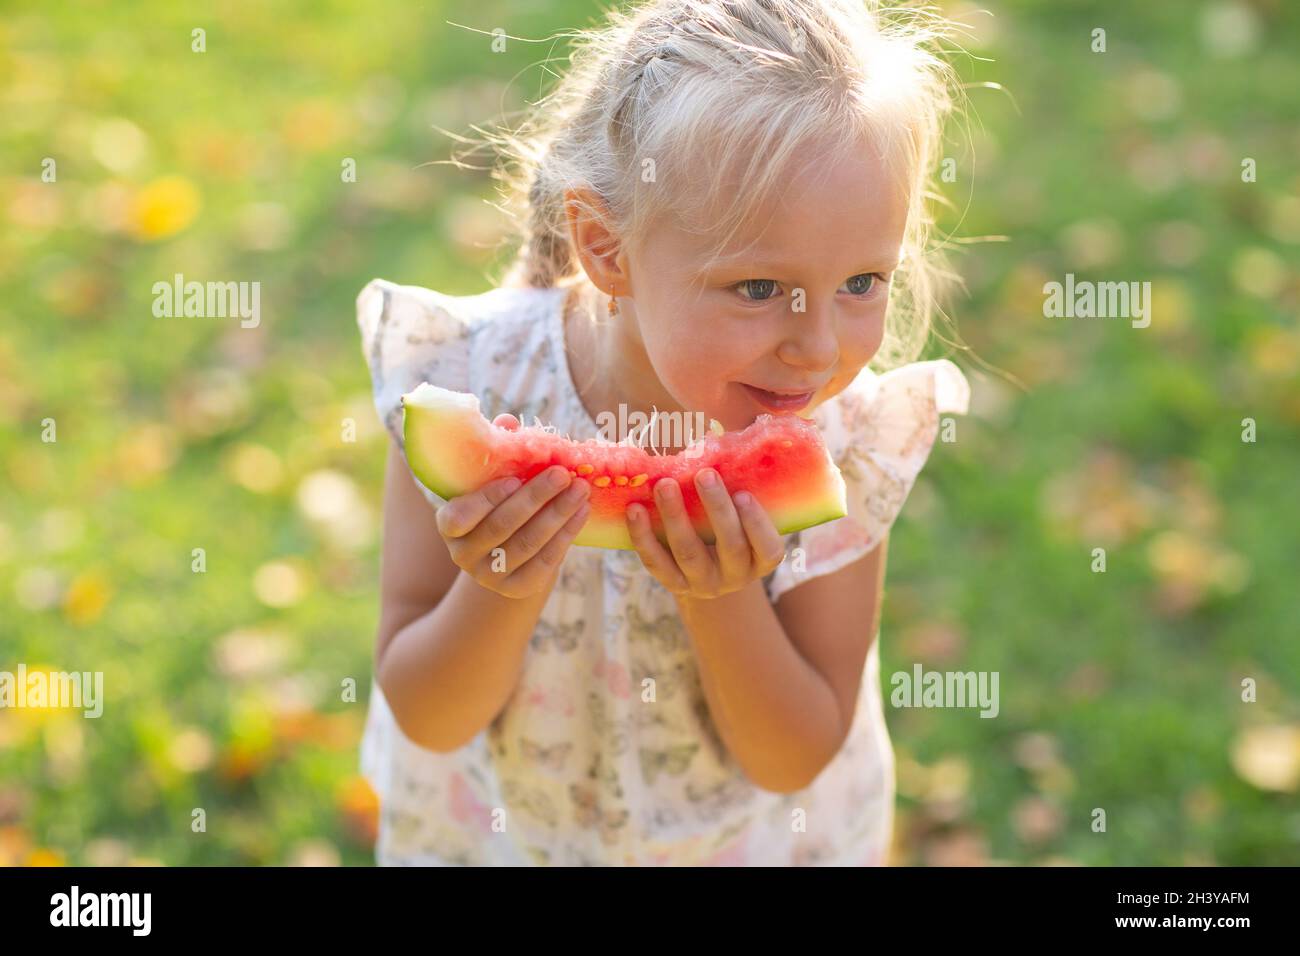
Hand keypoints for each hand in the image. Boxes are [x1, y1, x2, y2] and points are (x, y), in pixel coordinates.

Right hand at [435, 441, 590, 598]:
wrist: (508, 553)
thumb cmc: (499, 503)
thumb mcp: (492, 479)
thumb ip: (497, 451)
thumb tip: (508, 422)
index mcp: (449, 524)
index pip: (458, 517)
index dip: (486, 499)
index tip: (515, 478)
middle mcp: (463, 555)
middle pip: (501, 527)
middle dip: (535, 498)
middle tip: (563, 474)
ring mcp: (489, 576)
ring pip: (528, 544)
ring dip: (558, 514)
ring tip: (581, 489)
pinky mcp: (518, 587)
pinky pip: (545, 561)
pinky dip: (567, 534)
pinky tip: (583, 512)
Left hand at [625, 469, 785, 599]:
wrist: (709, 575)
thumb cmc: (731, 531)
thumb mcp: (743, 519)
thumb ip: (739, 493)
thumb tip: (723, 447)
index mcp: (760, 560)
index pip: (767, 548)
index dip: (757, 524)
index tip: (744, 494)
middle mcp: (736, 576)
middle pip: (729, 546)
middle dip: (716, 508)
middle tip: (704, 474)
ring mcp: (704, 584)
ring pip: (688, 552)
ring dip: (675, 516)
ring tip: (664, 484)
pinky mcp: (674, 584)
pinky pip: (656, 562)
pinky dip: (643, 535)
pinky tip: (635, 509)